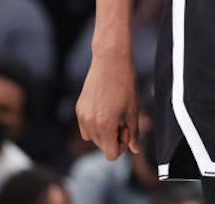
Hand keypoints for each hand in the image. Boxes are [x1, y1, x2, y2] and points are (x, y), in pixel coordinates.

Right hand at [76, 45, 138, 159]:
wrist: (110, 60)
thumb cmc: (125, 83)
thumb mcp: (133, 109)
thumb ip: (133, 132)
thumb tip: (135, 150)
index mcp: (105, 125)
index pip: (111, 154)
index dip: (122, 147)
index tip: (127, 130)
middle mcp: (90, 123)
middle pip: (102, 146)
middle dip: (114, 139)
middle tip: (123, 121)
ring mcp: (82, 116)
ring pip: (92, 138)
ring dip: (103, 133)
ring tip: (114, 116)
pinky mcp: (79, 108)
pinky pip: (85, 127)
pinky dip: (95, 125)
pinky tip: (105, 109)